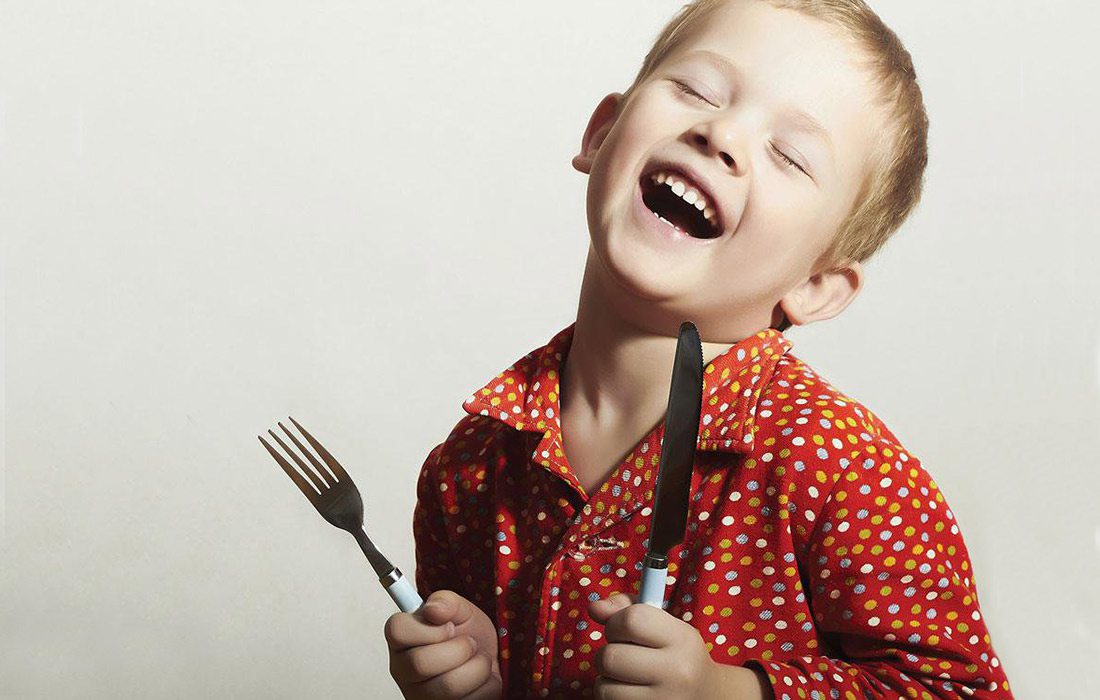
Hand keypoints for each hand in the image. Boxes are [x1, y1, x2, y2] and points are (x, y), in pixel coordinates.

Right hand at [384, 589, 501, 699]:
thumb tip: (432, 608)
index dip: (430, 628)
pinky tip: (480, 680)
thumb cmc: (469, 635)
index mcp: (402, 640)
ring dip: (478, 667)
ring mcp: (418, 696)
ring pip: (448, 686)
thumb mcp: (462, 610)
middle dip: (460, 648)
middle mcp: (403, 670)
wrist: (488, 661)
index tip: (449, 627)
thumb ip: (446, 601)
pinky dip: (486, 686)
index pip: (397, 630)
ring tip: (478, 661)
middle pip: (420, 663)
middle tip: (470, 643)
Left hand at [588, 592, 719, 699]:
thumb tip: (594, 609)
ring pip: (604, 687)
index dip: (616, 622)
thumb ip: (626, 609)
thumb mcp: (663, 625)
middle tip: (622, 656)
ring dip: (606, 680)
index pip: (633, 620)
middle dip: (607, 654)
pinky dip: (610, 697)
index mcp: (682, 639)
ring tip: (626, 677)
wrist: (706, 696)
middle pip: (611, 656)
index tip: (621, 630)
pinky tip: (628, 693)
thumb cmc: (676, 653)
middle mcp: (678, 672)